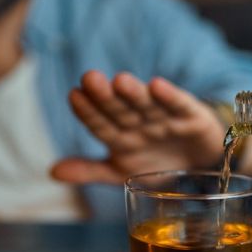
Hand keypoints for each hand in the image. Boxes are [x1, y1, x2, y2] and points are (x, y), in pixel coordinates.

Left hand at [51, 70, 226, 184]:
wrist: (200, 166)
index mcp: (119, 136)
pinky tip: (157, 85)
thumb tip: (52, 172)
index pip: (99, 123)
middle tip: (89, 78)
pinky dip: (169, 96)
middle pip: (119, 109)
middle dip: (105, 96)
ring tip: (120, 81)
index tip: (74, 95)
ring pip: (146, 104)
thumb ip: (89, 170)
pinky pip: (178, 105)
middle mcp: (139, 122)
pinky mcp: (190, 117)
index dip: (87, 111)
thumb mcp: (120, 173)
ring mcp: (164, 118)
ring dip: (134, 93)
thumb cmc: (155, 164)